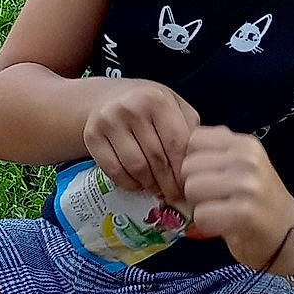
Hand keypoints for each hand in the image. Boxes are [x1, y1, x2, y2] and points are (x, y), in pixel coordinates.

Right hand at [79, 78, 199, 207]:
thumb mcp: (174, 106)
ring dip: (150, 185)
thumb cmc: (149, 106)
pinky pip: (114, 171)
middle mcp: (131, 108)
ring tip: (158, 190)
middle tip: (175, 197)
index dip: (183, 170)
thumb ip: (190, 129)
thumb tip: (201, 165)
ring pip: (135, 168)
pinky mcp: (91, 136)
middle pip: (156, 158)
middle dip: (168, 183)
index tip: (189, 187)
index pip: (176, 144)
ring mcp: (108, 121)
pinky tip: (138, 184)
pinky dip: (129, 184)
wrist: (106, 96)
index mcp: (157, 100)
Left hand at [181, 126, 293, 273]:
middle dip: (193, 186)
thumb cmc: (260, 200)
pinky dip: (206, 225)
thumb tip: (179, 145)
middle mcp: (246, 159)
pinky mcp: (244, 213)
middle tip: (214, 199)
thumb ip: (217, 151)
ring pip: (192, 189)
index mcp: (244, 143)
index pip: (193, 140)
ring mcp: (247, 184)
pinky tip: (224, 226)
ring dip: (198, 206)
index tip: (207, 177)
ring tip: (220, 211)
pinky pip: (201, 215)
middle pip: (188, 166)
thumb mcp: (244, 164)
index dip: (193, 161)